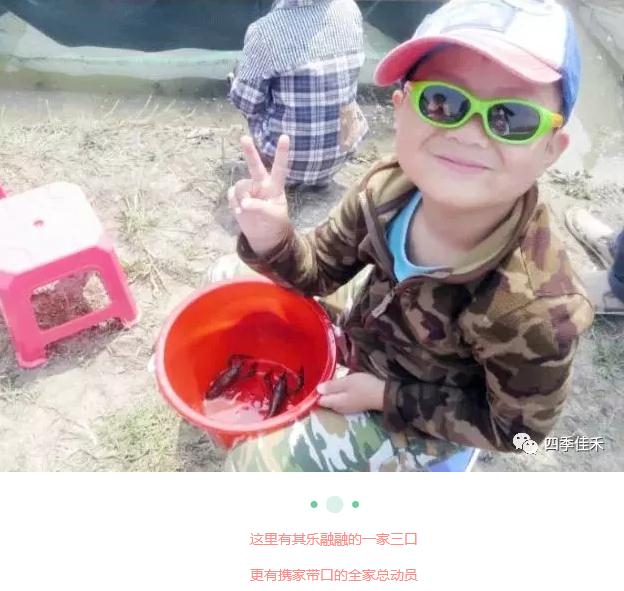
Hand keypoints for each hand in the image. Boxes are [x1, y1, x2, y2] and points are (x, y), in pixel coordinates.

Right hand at [228, 134, 291, 255]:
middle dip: (249, 152)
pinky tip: (240, 212)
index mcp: (274, 187)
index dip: (281, 153)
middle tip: (244, 138)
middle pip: (255, 166)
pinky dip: (234, 205)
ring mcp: (248, 189)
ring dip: (241, 200)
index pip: (279, 168)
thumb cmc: (273, 223)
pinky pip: (231, 195)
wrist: (263, 235)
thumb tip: (244, 203)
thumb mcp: (272, 216)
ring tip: (247, 211)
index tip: (284, 136)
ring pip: (240, 187)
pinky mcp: (236, 196)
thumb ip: (260, 208)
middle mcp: (260, 184)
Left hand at [316, 372, 384, 413]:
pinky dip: (337, 394)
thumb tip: (317, 390)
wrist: (383, 395)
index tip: (310, 384)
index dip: (314, 394)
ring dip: (330, 393)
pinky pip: (340, 400)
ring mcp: (347, 408)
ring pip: (333, 401)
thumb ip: (332, 386)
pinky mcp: (353, 405)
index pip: (320, 401)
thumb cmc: (364, 386)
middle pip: (326, 402)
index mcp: (336, 403)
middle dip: (321, 393)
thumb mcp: (347, 382)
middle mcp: (339, 408)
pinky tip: (339, 387)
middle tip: (317, 381)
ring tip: (327, 382)